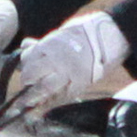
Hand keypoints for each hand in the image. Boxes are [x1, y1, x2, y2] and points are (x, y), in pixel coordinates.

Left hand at [12, 12, 127, 98]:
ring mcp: (69, 72)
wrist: (111, 35)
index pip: (28, 58)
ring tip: (31, 102)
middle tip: (26, 88)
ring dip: (36, 96)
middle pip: (33, 74)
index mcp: (50, 44)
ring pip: (45, 88)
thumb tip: (25, 45)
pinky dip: (54, 101)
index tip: (26, 73)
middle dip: (27, 83)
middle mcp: (57, 58)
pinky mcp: (81, 82)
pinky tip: (48, 104)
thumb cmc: (85, 32)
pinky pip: (64, 95)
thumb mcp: (62, 33)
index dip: (25, 67)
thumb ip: (43, 43)